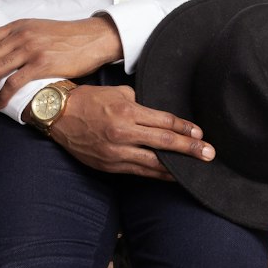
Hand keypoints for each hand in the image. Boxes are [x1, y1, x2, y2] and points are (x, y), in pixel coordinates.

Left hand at [0, 16, 122, 106]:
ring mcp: (30, 50)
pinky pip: (13, 83)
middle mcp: (20, 36)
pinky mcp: (42, 65)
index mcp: (17, 26)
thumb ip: (19, 37)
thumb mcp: (38, 29)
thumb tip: (3, 53)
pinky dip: (2, 96)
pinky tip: (1, 103)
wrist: (92, 38)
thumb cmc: (67, 37)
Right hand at [48, 85, 214, 179]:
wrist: (58, 116)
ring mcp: (116, 152)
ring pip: (154, 163)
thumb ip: (141, 103)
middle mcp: (123, 133)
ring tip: (195, 170)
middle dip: (190, 150)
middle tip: (209, 154)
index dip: (185, 129)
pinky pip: (139, 171)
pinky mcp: (110, 165)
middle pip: (164, 143)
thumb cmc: (89, 100)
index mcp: (127, 112)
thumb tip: (160, 114)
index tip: (200, 134)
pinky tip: (171, 175)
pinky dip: (157, 174)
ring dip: (176, 168)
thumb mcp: (118, 92)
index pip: (165, 122)